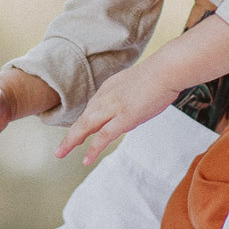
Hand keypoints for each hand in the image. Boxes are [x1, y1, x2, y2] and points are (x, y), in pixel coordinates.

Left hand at [55, 62, 182, 167]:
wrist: (168, 69)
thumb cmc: (162, 74)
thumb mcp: (139, 83)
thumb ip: (132, 95)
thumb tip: (134, 107)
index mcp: (110, 87)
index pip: (93, 108)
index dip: (84, 122)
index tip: (78, 132)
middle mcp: (106, 97)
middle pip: (84, 118)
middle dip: (71, 134)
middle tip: (60, 148)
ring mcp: (113, 107)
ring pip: (86, 127)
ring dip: (71, 141)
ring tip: (61, 153)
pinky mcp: (124, 118)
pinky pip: (103, 136)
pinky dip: (93, 149)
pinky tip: (86, 159)